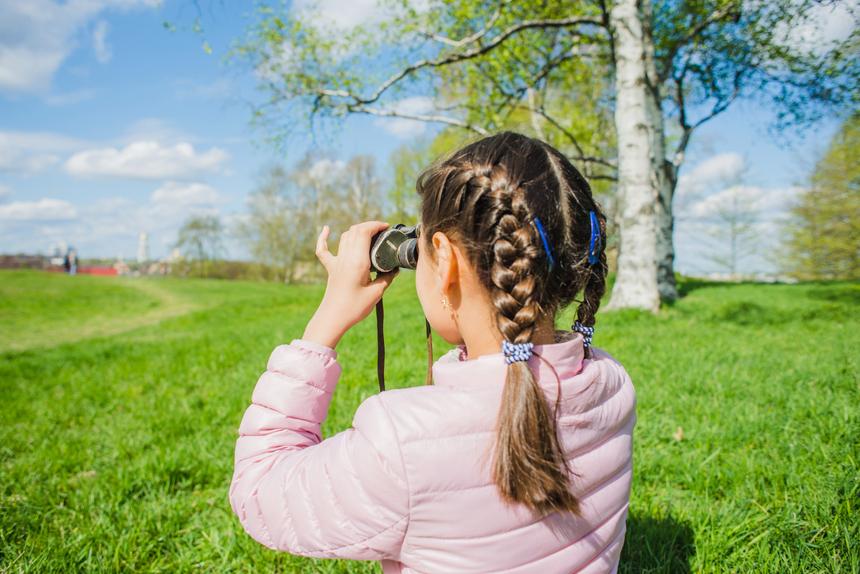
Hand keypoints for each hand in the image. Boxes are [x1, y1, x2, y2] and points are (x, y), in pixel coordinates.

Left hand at [302, 221, 399, 348]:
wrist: (333, 319)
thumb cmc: (354, 308)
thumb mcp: (376, 293)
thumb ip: (387, 278)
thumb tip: (395, 269)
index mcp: (357, 261)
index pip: (364, 232)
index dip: (376, 225)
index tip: (387, 227)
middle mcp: (345, 258)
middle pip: (354, 231)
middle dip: (369, 226)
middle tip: (382, 231)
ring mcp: (336, 262)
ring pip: (344, 237)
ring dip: (356, 231)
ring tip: (369, 234)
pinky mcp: (331, 269)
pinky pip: (323, 250)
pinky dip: (324, 237)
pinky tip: (326, 229)